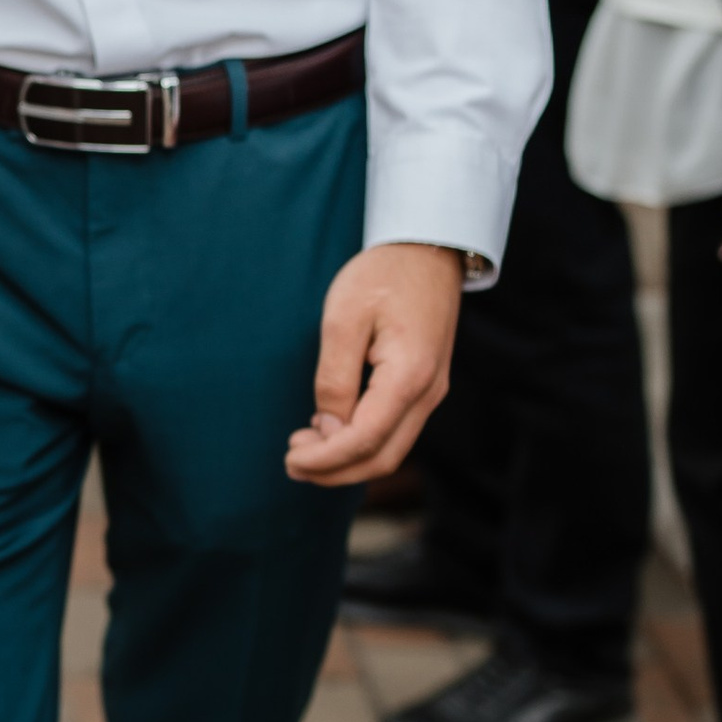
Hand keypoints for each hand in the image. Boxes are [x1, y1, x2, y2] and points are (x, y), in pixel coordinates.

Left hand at [287, 241, 463, 484]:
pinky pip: (395, 431)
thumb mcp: (343, 320)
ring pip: (391, 450)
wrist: (427, 250)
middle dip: (334, 471)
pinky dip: (361, 443)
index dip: (326, 459)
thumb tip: (328, 428)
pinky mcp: (425, 386)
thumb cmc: (382, 277)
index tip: (291, 458)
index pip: (365, 440)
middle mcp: (428, 393)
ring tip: (303, 450)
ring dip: (347, 461)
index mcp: (409, 376)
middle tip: (291, 463)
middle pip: (382, 458)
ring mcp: (431, 392)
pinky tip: (330, 431)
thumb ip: (335, 378)